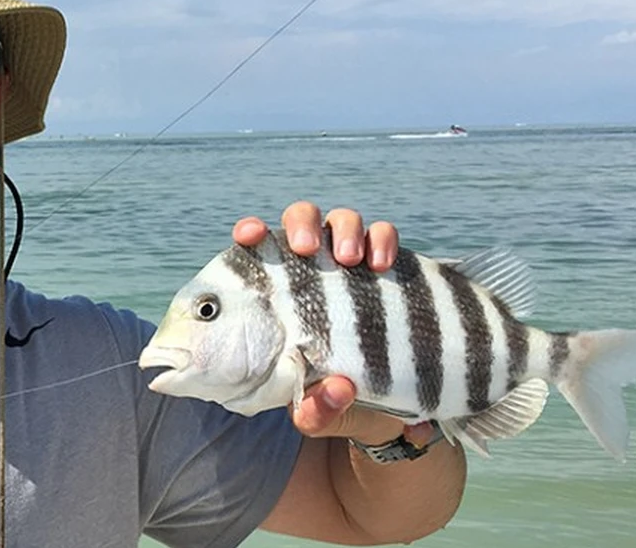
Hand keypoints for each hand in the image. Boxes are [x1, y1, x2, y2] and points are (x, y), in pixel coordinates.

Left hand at [233, 202, 431, 444]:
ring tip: (351, 261)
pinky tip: (383, 265)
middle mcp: (311, 271)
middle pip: (301, 220)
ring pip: (344, 220)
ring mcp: (348, 266)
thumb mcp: (317, 415)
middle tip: (308, 248)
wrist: (384, 411)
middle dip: (303, 223)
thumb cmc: (330, 402)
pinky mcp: (386, 268)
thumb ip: (317, 410)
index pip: (256, 253)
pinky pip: (384, 236)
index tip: (249, 235)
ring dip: (346, 230)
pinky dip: (383, 240)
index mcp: (278, 297)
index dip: (251, 234)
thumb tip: (338, 389)